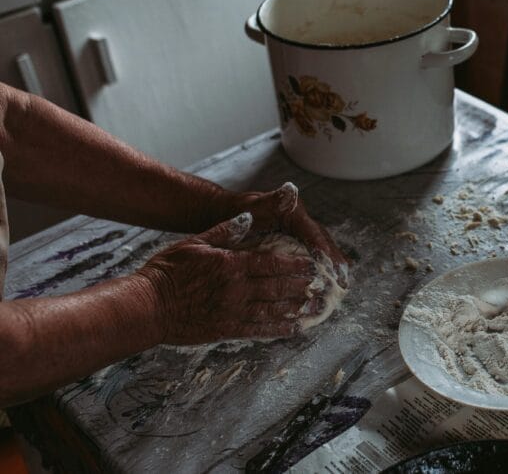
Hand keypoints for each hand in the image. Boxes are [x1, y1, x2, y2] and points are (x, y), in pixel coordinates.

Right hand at [137, 212, 321, 343]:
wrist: (146, 307)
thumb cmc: (167, 272)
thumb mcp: (195, 243)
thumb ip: (224, 232)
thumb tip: (248, 219)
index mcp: (231, 265)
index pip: (271, 263)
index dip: (294, 265)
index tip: (312, 265)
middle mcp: (236, 290)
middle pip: (277, 287)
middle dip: (301, 286)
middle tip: (321, 286)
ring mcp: (232, 311)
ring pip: (272, 310)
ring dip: (295, 308)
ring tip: (314, 307)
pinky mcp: (225, 329)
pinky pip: (257, 330)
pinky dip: (276, 329)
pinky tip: (292, 328)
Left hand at [236, 182, 348, 288]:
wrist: (226, 214)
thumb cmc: (236, 212)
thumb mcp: (251, 206)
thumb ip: (271, 201)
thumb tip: (290, 190)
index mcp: (293, 213)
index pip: (314, 233)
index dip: (325, 252)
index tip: (333, 270)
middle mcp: (301, 221)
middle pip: (323, 242)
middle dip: (335, 262)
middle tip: (343, 283)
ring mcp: (300, 232)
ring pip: (322, 249)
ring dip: (332, 267)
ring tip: (341, 287)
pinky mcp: (295, 242)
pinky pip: (312, 256)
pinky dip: (323, 268)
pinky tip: (330, 284)